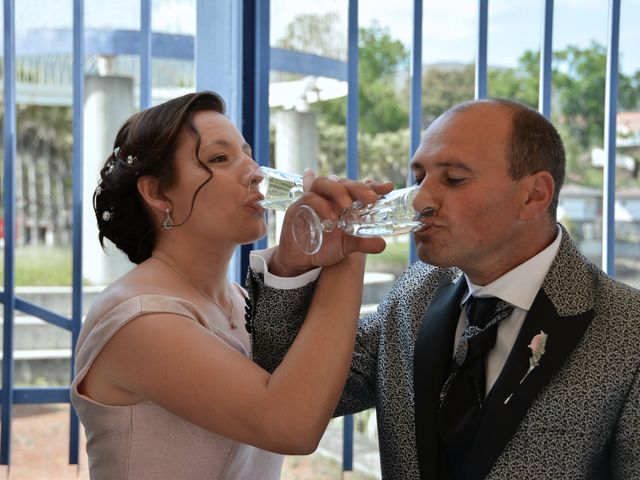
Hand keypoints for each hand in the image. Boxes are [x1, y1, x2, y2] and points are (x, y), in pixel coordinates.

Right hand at [269, 172, 392, 276]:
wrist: (302, 261)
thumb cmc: (324, 247)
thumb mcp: (347, 246)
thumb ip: (363, 242)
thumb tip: (383, 244)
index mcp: (343, 202)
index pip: (359, 188)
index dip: (374, 186)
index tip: (388, 187)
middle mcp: (329, 197)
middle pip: (343, 182)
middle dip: (358, 187)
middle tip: (371, 198)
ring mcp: (313, 199)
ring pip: (324, 183)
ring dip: (338, 191)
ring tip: (348, 205)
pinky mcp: (298, 207)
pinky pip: (309, 198)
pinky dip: (321, 205)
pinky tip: (331, 217)